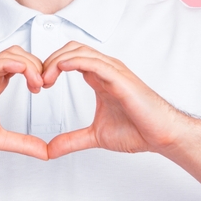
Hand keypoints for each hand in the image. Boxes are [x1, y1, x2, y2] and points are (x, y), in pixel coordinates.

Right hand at [0, 46, 48, 160]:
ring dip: (27, 64)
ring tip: (36, 82)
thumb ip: (23, 143)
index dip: (37, 71)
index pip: (21, 65)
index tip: (45, 87)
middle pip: (18, 55)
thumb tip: (45, 153)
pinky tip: (22, 71)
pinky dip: (9, 63)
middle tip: (44, 84)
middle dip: (37, 64)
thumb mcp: (0, 139)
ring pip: (7, 56)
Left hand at [42, 42, 185, 158]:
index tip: (39, 85)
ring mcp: (114, 71)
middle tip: (38, 81)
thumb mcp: (95, 136)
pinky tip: (62, 68)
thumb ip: (72, 140)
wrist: (162, 135)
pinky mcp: (120, 78)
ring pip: (80, 52)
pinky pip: (95, 62)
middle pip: (71, 50)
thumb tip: (50, 150)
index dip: (51, 67)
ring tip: (45, 78)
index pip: (70, 59)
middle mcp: (106, 70)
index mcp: (99, 78)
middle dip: (50, 61)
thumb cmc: (138, 130)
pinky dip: (76, 61)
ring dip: (58, 61)